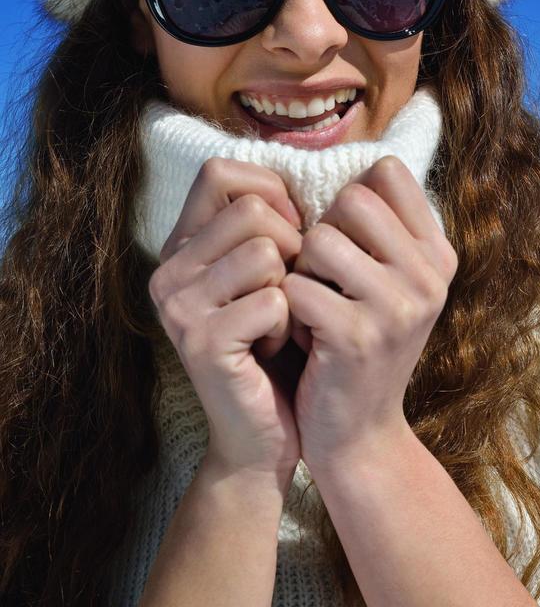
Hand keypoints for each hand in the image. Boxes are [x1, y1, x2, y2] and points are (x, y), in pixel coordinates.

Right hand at [148, 157, 303, 491]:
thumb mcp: (269, 272)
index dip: (271, 193)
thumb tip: (304, 174)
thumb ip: (269, 221)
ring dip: (290, 291)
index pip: (220, 172)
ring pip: (267, 253)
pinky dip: (289, 326)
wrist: (262, 434)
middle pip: (253, 210)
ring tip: (274, 324)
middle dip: (292, 248)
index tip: (290, 232)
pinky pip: (275, 301)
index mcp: (181, 245)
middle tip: (284, 293)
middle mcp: (168, 269)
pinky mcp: (201, 341)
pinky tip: (270, 350)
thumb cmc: (277, 343)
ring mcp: (178, 305)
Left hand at [280, 155, 457, 473]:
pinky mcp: (356, 336)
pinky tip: (301, 334)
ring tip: (311, 305)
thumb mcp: (388, 282)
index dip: (350, 197)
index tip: (345, 240)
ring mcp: (398, 307)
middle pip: (351, 199)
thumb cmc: (359, 343)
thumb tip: (358, 166)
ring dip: (300, 270)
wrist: (358, 435)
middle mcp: (429, 275)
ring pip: (319, 239)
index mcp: (438, 254)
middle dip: (321, 233)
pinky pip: (295, 286)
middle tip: (322, 278)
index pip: (387, 172)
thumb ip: (381, 228)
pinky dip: (285, 307)